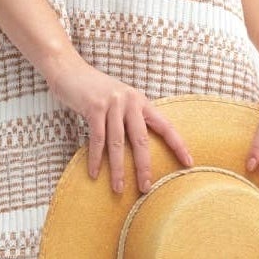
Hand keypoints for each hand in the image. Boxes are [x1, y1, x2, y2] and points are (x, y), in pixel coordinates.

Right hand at [45, 56, 194, 193]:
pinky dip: (95, 158)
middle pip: (141, 140)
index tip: (189, 163)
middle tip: (145, 187)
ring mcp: (112, 104)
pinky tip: (94, 174)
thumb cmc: (95, 89)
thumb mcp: (120, 99)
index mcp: (141, 101)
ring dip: (118, 169)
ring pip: (117, 143)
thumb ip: (131, 116)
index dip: (178, 145)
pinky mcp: (94, 107)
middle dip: (144, 166)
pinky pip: (97, 139)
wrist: (70, 69)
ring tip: (118, 188)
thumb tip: (140, 145)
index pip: (165, 126)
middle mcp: (130, 101)